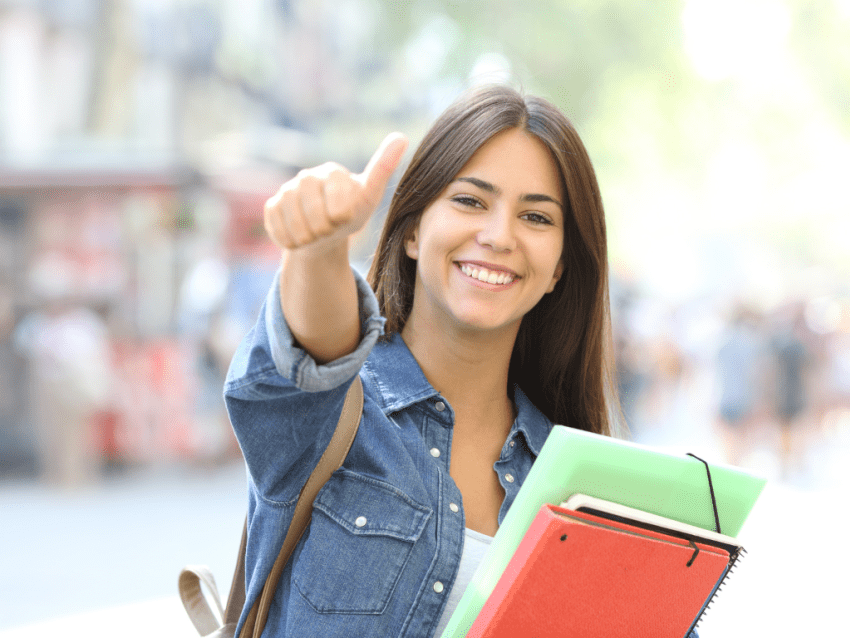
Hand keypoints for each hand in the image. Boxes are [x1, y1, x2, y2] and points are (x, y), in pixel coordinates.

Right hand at [264, 132, 407, 250]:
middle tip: (330, 228)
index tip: (345, 217)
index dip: (341, 219)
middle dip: (325, 230)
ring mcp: (286, 191)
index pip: (337, 206)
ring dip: (309, 238)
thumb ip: (383, 169)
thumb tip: (401, 136)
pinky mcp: (272, 206)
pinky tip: (300, 236)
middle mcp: (307, 177)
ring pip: (296, 226)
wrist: (325, 233)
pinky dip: (292, 241)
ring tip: (317, 233)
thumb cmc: (351, 213)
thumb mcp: (370, 196)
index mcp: (332, 172)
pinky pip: (279, 231)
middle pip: (315, 216)